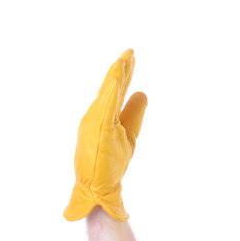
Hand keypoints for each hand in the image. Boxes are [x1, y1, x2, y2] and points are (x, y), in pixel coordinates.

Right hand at [63, 49, 147, 221]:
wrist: (98, 189)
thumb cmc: (110, 165)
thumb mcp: (129, 135)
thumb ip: (134, 114)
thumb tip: (143, 93)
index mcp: (104, 117)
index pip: (115, 91)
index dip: (123, 74)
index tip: (131, 57)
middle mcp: (97, 116)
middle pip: (111, 88)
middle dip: (121, 69)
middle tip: (131, 52)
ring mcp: (96, 122)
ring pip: (108, 93)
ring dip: (117, 74)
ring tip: (127, 57)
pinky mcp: (99, 130)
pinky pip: (107, 104)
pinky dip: (113, 88)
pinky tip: (119, 75)